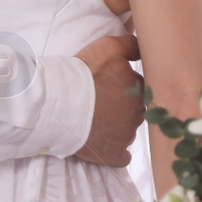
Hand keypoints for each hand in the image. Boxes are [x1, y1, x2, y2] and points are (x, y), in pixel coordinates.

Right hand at [72, 34, 143, 166]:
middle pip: (135, 110)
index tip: (108, 85)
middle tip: (101, 101)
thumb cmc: (83, 74)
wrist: (59, 103)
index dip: (123, 85)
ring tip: (97, 119)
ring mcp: (127, 136)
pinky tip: (105, 142)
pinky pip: (122, 155)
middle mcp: (139, 115)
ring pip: (128, 130)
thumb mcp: (109, 48)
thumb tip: (143, 48)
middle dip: (122, 106)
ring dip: (118, 126)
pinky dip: (116, 150)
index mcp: (140, 90)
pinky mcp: (114, 154)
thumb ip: (131, 46)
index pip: (139, 88)